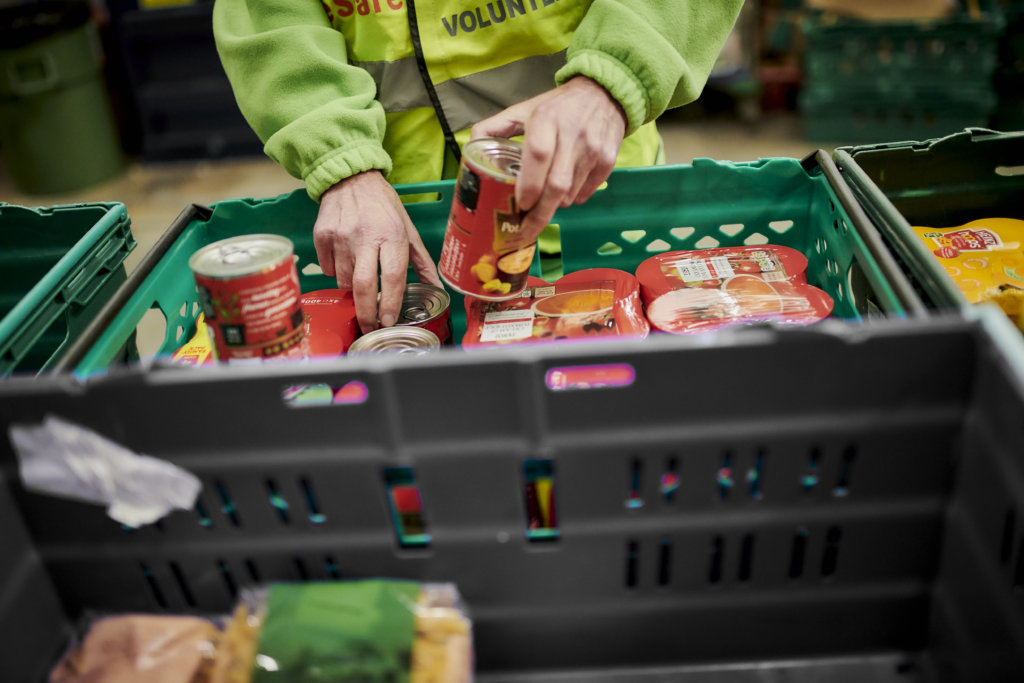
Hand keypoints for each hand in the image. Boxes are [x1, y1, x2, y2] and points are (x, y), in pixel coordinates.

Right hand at [313, 171, 441, 333]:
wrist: (350, 177)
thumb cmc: (383, 205)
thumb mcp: (408, 229)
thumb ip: (422, 262)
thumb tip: (437, 289)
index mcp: (391, 234)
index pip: (392, 277)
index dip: (389, 304)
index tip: (388, 322)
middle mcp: (365, 236)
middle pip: (363, 286)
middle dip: (366, 313)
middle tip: (369, 327)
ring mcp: (340, 236)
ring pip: (344, 281)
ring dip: (353, 289)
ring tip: (360, 276)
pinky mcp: (321, 235)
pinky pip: (328, 269)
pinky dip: (336, 273)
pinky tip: (345, 260)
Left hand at [470, 76, 626, 242]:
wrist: (603, 93)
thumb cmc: (557, 106)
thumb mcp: (524, 109)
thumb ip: (494, 127)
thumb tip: (471, 148)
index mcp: (546, 119)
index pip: (538, 156)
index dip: (528, 185)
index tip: (520, 205)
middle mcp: (572, 134)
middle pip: (556, 185)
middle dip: (540, 213)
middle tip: (526, 229)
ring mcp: (593, 148)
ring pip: (570, 193)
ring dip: (554, 206)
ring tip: (543, 205)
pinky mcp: (608, 160)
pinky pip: (586, 192)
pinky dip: (573, 199)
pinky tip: (564, 193)